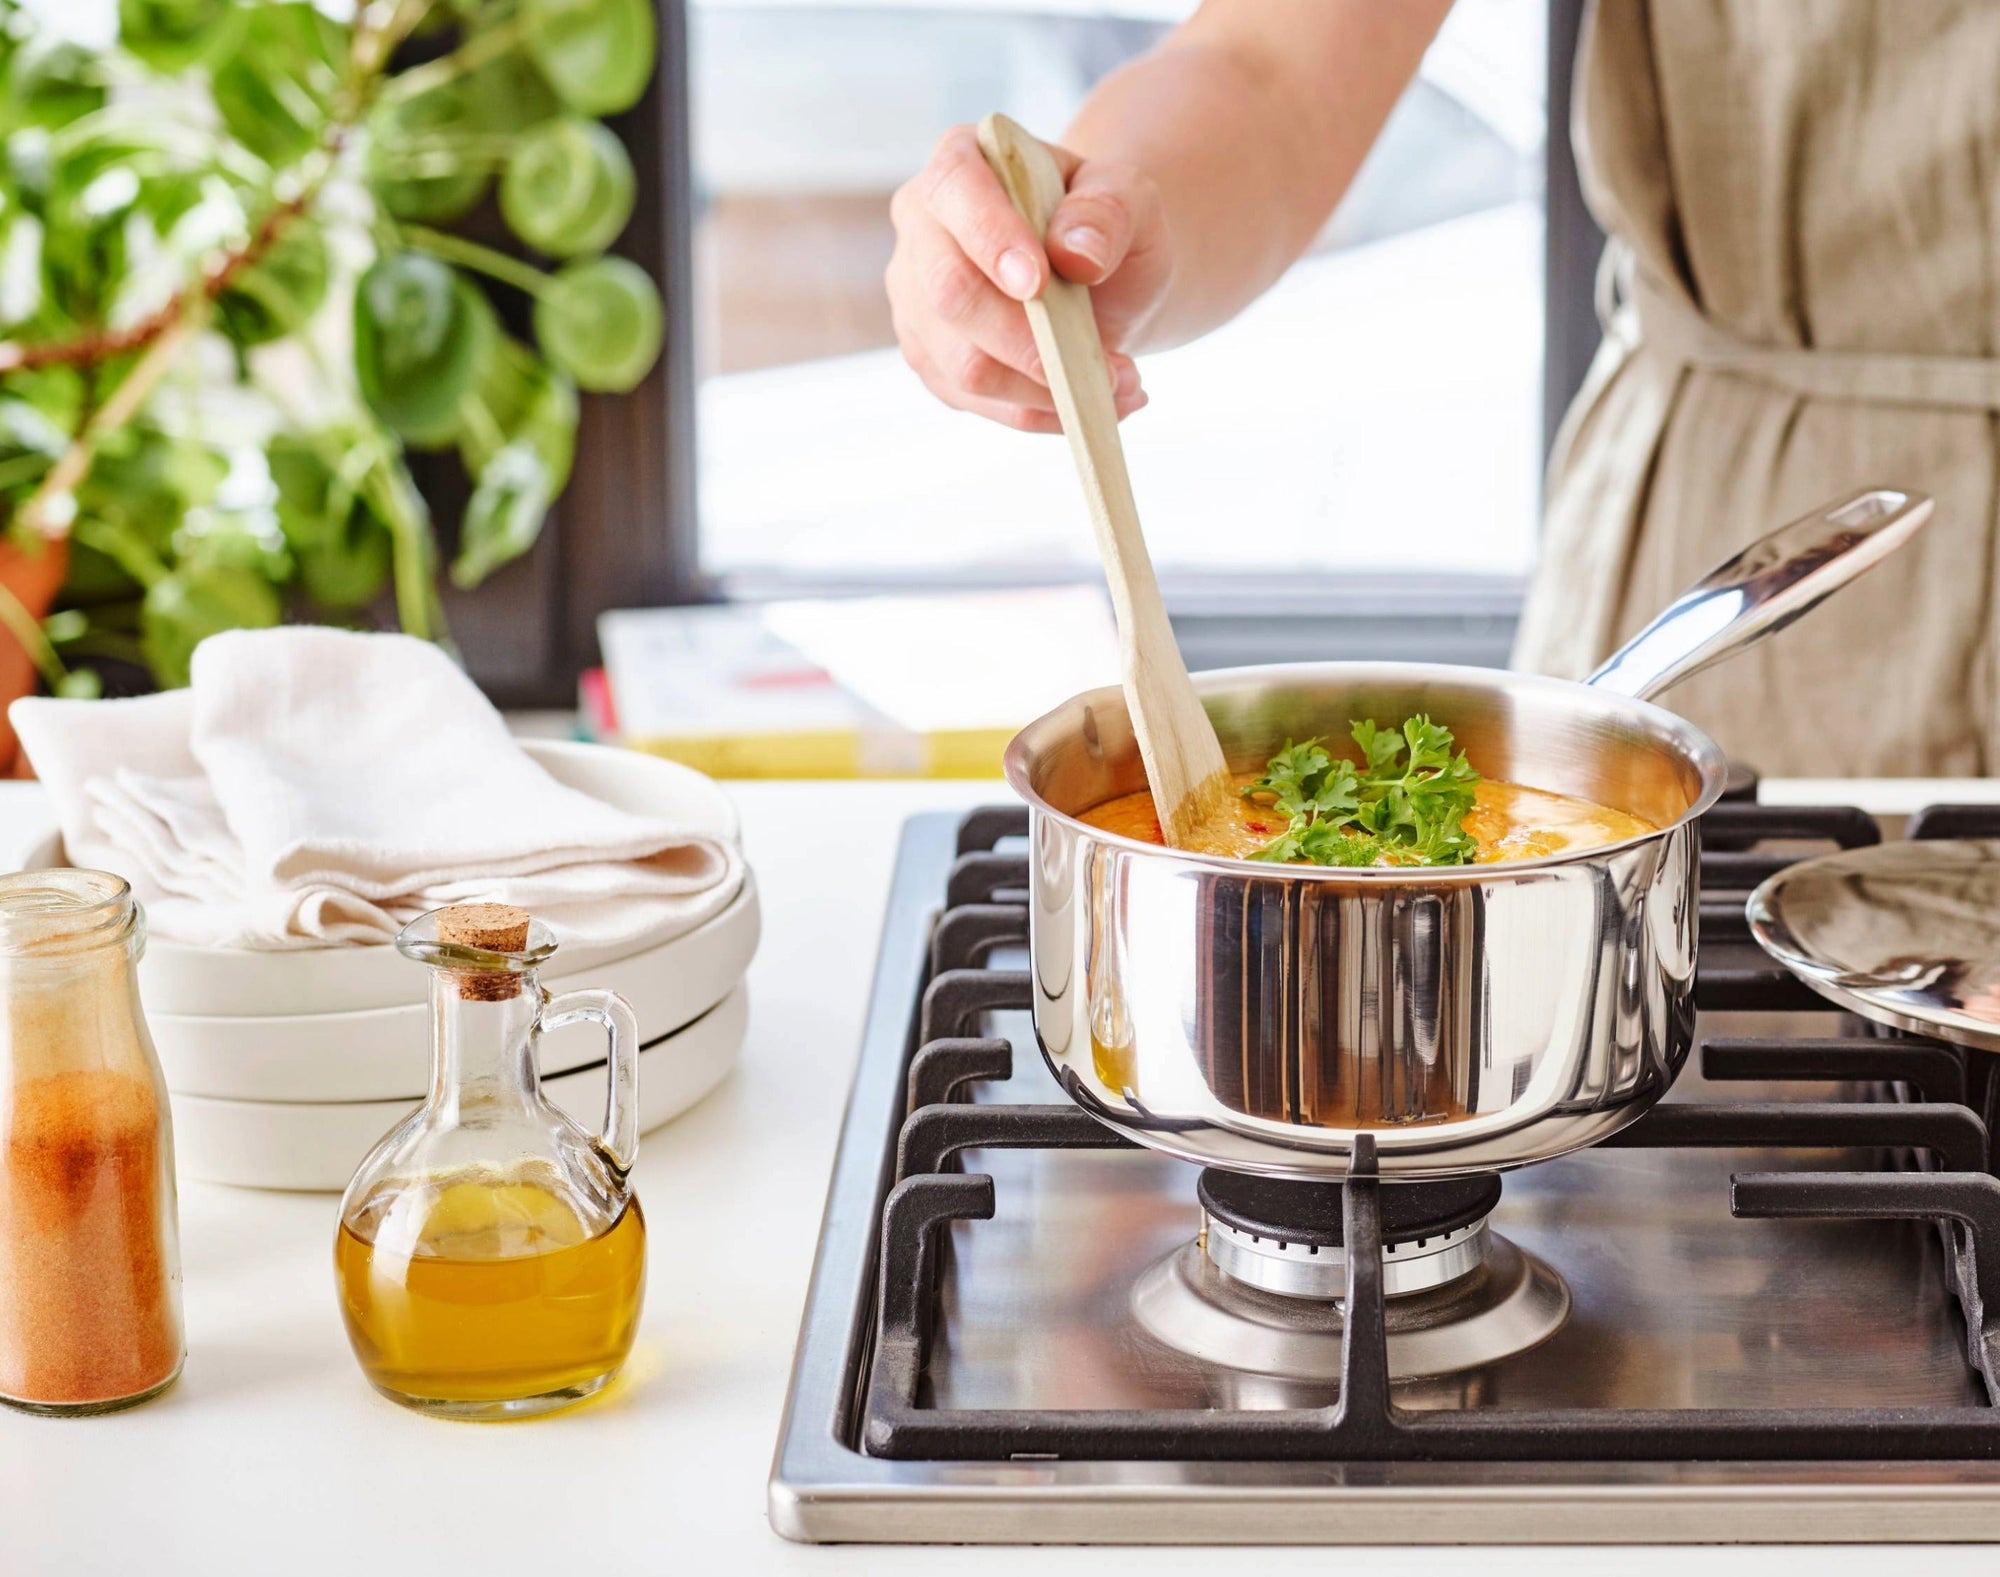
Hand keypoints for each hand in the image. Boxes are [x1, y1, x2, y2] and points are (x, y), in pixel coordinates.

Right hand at [886, 125, 1170, 432]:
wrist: (1098, 276)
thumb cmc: (1104, 226)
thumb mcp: (1129, 198)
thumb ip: (1108, 211)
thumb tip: (1075, 253)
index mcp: (961, 163)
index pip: (955, 191)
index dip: (990, 238)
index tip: (1036, 283)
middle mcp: (922, 230)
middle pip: (950, 293)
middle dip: (1026, 341)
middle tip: (1103, 366)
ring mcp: (918, 300)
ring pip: (962, 365)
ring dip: (1046, 389)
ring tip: (1120, 385)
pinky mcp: (932, 359)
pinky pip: (977, 402)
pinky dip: (1039, 412)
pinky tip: (1090, 402)